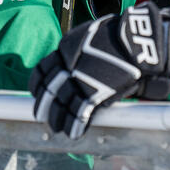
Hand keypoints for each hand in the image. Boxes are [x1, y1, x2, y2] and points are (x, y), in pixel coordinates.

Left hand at [30, 2, 169, 139]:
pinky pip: (80, 114)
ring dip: (57, 118)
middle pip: (49, 89)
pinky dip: (75, 125)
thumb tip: (74, 64)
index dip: (37, 83)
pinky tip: (73, 133)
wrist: (134, 42)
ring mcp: (80, 81)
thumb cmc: (116, 36)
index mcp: (65, 49)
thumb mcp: (89, 36)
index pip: (42, 69)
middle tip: (39, 115)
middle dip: (43, 104)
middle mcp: (68, 66)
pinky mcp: (94, 94)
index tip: (35, 91)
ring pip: (62, 104)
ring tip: (55, 127)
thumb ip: (78, 50)